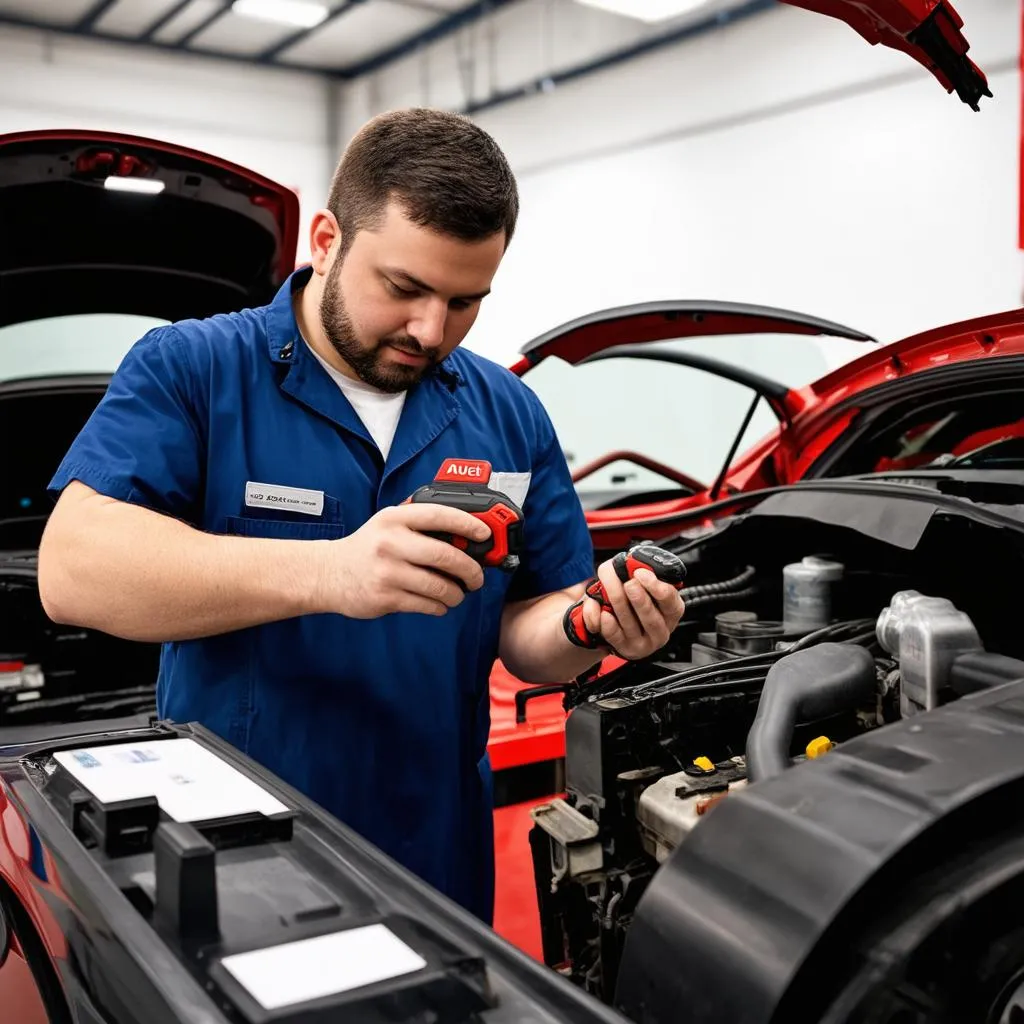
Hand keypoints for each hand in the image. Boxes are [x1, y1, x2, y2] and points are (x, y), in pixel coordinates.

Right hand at [314, 503, 490, 617]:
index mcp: (394, 519)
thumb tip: (463, 532)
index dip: (467, 523)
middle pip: (445, 555)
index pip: (439, 515)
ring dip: (456, 593)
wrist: (327, 574)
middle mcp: (390, 543)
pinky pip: (426, 604)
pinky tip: (439, 603)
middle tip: (477, 577)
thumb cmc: (366, 548)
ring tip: (458, 593)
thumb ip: (418, 524)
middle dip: (470, 569)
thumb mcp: (387, 524)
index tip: (484, 533)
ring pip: (439, 585)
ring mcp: (387, 572)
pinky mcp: (384, 597)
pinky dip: (439, 606)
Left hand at [580, 562, 683, 658]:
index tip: (640, 573)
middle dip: (639, 598)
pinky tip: (603, 612)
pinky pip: (614, 635)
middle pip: (651, 616)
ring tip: (609, 590)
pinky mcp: (625, 649)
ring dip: (618, 604)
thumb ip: (637, 574)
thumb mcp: (640, 584)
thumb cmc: (631, 600)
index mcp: (671, 610)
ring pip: (630, 624)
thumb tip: (628, 564)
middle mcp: (661, 630)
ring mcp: (644, 643)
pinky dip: (607, 623)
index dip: (656, 586)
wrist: (613, 621)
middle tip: (629, 584)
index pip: (671, 601)